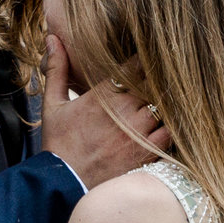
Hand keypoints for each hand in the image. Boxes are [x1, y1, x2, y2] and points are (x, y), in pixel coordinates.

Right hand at [41, 33, 168, 187]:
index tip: (149, 56)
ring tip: (167, 99)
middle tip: (165, 74)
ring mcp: (138, 133)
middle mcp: (124, 111)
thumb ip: (56, 69)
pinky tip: (167, 124)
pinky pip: (170, 133)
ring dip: (165, 103)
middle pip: (155, 84)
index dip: (145, 59)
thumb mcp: (52, 105)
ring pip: (165, 107)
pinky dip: (171, 127)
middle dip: (158, 79)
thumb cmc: (58, 144)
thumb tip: (52, 37)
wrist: (64, 185)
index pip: (136, 65)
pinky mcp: (146, 154)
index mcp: (103, 95)